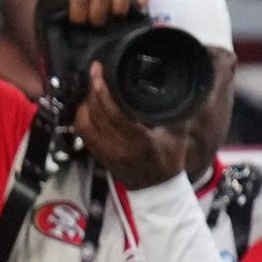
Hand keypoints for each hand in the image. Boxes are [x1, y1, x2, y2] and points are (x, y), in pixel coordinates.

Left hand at [74, 63, 193, 189]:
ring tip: (92, 89)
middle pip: (95, 114)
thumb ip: (176, 112)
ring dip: (84, 103)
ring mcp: (105, 152)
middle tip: (95, 73)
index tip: (99, 71)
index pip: (113, 112)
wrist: (157, 190)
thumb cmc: (170, 161)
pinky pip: (82, 132)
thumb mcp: (178, 135)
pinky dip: (82, 115)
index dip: (102, 89)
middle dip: (91, 90)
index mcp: (139, 141)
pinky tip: (88, 106)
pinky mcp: (97, 155)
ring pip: (83, 123)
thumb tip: (180, 87)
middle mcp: (117, 147)